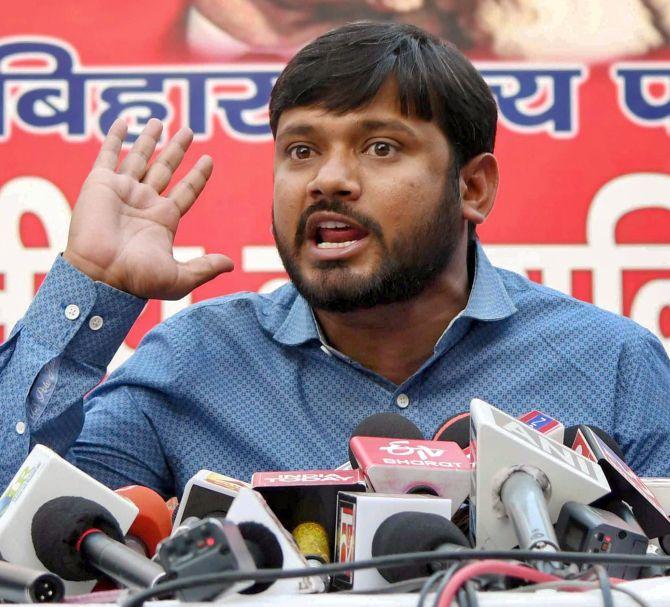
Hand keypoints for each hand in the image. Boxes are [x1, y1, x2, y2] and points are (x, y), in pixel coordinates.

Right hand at [63, 119, 233, 299]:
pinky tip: (125, 122)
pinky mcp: (100, 184)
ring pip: (139, 158)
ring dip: (149, 139)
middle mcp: (144, 202)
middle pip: (165, 168)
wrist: (100, 276)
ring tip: (159, 121)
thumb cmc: (137, 280)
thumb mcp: (179, 278)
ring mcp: (122, 191)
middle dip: (177, 150)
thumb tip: (231, 265)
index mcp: (163, 219)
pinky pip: (108, 155)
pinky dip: (115, 138)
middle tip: (189, 131)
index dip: (198, 176)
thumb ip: (205, 268)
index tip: (209, 159)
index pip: (186, 191)